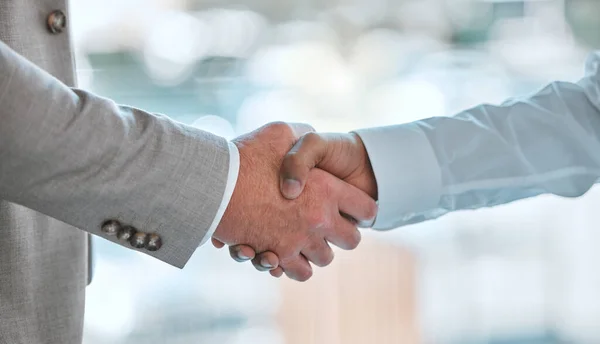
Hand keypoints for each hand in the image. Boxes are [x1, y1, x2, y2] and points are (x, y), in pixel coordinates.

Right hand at [213, 123, 376, 280]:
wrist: (213, 182)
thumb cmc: (246, 154)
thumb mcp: (280, 131)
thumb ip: (302, 135)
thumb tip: (312, 141)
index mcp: (328, 189)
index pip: (367, 209)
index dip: (362, 209)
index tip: (353, 209)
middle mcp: (320, 218)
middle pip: (352, 240)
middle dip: (342, 235)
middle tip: (326, 226)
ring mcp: (300, 240)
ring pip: (325, 259)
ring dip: (316, 251)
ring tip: (301, 238)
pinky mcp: (279, 256)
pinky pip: (300, 272)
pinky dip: (294, 266)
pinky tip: (285, 251)